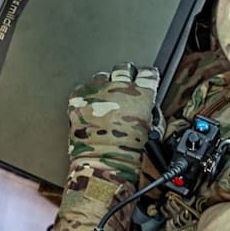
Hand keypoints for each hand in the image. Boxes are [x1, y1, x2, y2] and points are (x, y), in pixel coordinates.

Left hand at [67, 63, 158, 184]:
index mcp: (141, 94)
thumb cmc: (128, 151)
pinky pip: (82, 88)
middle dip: (125, 75)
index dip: (147, 74)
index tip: (146, 77)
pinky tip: (90, 104)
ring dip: (104, 85)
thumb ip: (149, 111)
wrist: (103, 161)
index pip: (147, 73)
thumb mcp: (150, 129)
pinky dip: (86, 95)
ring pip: (101, 77)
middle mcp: (119, 87)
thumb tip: (147, 106)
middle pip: (123, 69)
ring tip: (104, 98)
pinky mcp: (79, 99)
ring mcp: (97, 92)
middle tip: (123, 84)